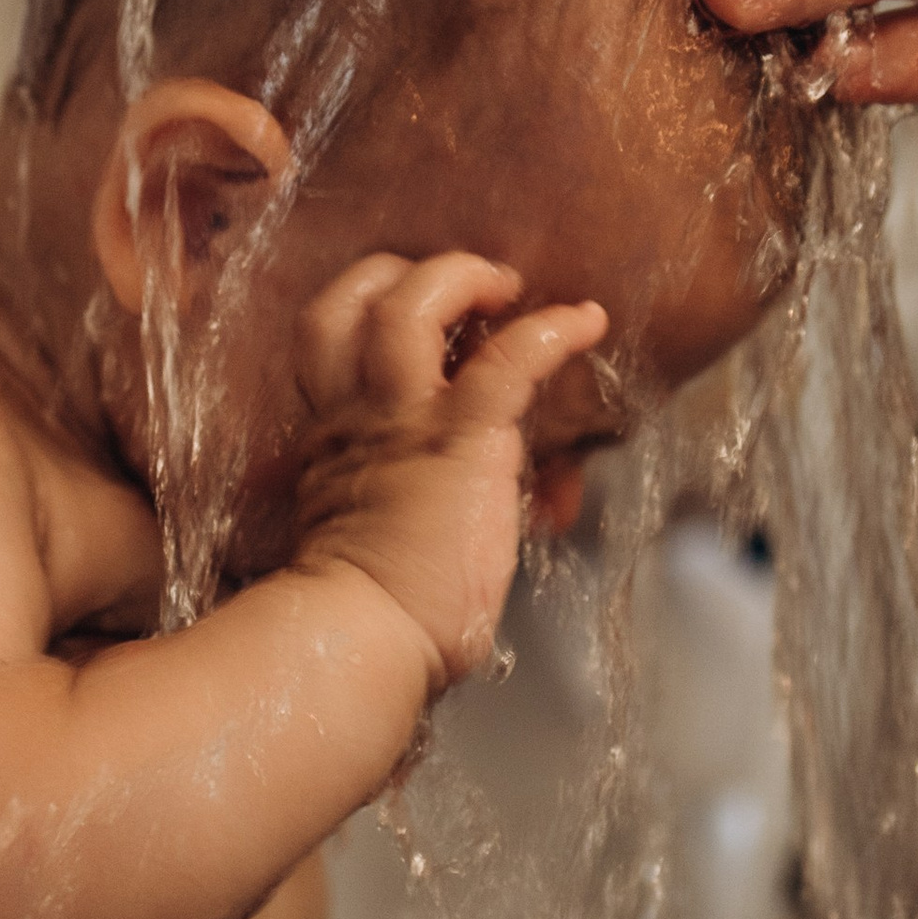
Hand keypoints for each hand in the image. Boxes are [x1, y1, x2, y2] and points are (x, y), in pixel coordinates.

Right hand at [289, 253, 606, 686]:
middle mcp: (356, 418)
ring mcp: (402, 421)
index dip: (369, 319)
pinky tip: (586, 321)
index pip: (331, 351)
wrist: (364, 643)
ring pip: (407, 305)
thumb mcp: (391, 548)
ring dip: (460, 277)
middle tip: (456, 286)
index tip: (423, 331)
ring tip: (503, 283)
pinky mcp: (459, 439)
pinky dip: (550, 331)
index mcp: (334, 444)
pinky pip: (507, 359)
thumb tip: (530, 502)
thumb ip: (434, 511)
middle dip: (397, 275)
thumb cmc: (379, 623)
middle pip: (345, 304)